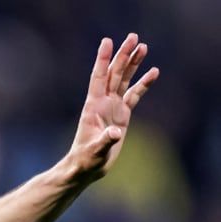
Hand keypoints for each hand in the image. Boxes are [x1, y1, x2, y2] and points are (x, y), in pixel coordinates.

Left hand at [68, 33, 158, 179]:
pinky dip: (143, 84)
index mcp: (93, 107)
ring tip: (143, 46)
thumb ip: (104, 141)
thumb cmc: (86, 160)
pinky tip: (153, 72)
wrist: (87, 167)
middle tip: (134, 37)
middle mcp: (102, 103)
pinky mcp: (121, 115)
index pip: (98, 78)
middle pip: (114, 74)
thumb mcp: (95, 151)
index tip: (107, 41)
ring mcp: (112, 108)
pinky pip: (134, 95)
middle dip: (123, 55)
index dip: (102, 59)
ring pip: (124, 80)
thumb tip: (114, 133)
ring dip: (133, 64)